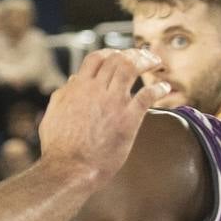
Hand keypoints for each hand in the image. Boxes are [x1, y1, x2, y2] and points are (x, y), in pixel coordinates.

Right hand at [38, 49, 168, 184]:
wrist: (70, 167)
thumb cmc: (59, 147)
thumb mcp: (55, 113)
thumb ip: (65, 94)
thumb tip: (74, 81)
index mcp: (78, 87)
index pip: (97, 58)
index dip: (111, 53)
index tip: (120, 55)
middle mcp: (96, 89)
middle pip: (118, 59)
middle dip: (134, 53)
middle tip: (145, 56)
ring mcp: (113, 102)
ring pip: (131, 68)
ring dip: (146, 61)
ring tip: (156, 62)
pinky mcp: (128, 119)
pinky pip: (147, 95)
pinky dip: (158, 88)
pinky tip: (165, 88)